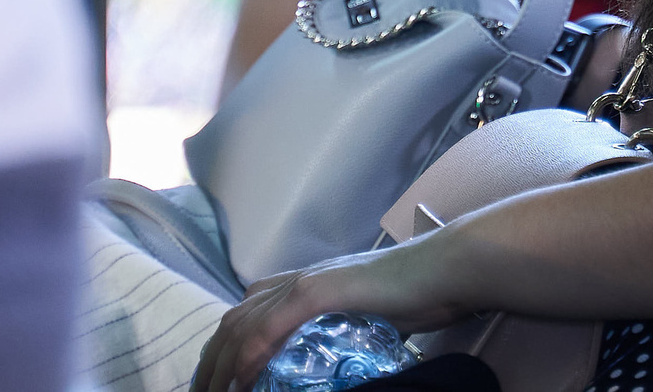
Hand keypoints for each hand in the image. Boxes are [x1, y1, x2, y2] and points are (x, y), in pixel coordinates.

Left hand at [192, 239, 470, 391]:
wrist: (442, 271)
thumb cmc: (414, 296)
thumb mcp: (365, 322)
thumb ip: (339, 337)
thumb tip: (329, 370)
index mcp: (302, 285)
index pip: (245, 317)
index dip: (221, 351)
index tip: (213, 385)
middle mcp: (295, 281)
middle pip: (233, 322)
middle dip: (209, 363)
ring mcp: (306, 283)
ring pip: (243, 324)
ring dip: (221, 364)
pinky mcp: (319, 291)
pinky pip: (271, 325)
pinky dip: (251, 353)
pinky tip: (241, 378)